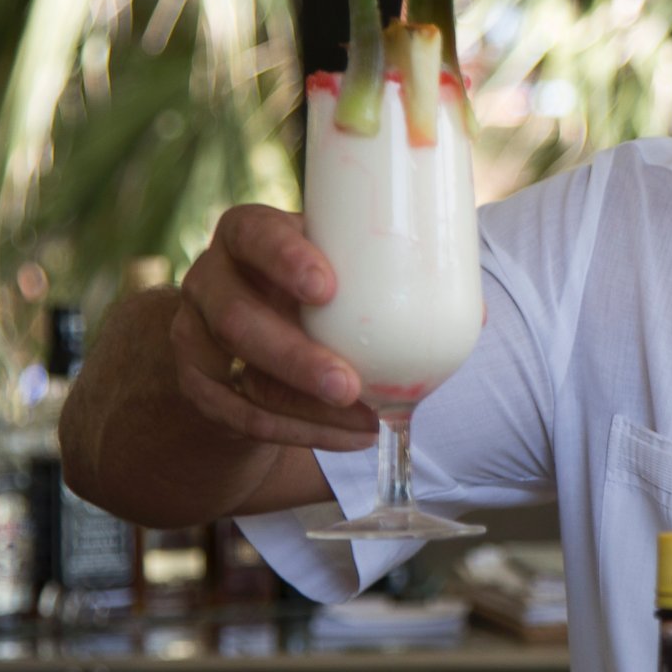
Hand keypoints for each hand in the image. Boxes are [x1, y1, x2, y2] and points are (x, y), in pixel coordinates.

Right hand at [169, 205, 377, 453]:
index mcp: (248, 236)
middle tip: (349, 384)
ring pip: (238, 372)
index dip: (284, 258)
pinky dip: (297, 431)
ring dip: (301, 403)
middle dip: (295, 355)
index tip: (327, 287)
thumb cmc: (314, 293)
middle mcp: (211, 280)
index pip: (254, 235)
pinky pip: (241, 415)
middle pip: (236, 317)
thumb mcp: (339, 272)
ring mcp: (194, 334)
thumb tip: (477, 315)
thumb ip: (390, 283)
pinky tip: (346, 437)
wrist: (249, 338)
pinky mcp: (200, 386)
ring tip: (364, 420)